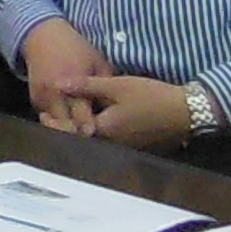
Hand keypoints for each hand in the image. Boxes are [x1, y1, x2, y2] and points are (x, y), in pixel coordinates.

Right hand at [18, 18, 110, 131]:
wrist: (43, 37)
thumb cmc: (76, 48)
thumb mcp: (97, 63)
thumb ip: (104, 86)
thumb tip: (114, 109)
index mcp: (72, 84)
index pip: (82, 118)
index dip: (92, 130)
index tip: (100, 135)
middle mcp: (54, 94)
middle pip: (66, 128)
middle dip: (79, 134)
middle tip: (92, 136)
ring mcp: (42, 98)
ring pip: (56, 126)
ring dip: (68, 128)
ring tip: (82, 128)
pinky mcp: (35, 100)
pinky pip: (49, 117)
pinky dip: (59, 119)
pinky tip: (70, 115)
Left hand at [51, 70, 199, 149]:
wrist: (187, 111)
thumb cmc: (151, 96)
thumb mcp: (117, 85)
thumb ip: (86, 86)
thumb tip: (58, 83)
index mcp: (105, 132)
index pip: (71, 133)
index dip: (55, 124)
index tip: (43, 114)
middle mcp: (112, 145)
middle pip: (81, 140)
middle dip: (65, 128)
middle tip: (49, 115)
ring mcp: (124, 148)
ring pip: (95, 141)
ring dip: (79, 130)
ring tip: (67, 115)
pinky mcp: (133, 146)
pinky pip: (108, 141)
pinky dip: (96, 132)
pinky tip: (93, 119)